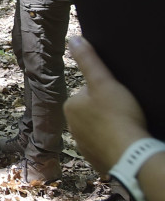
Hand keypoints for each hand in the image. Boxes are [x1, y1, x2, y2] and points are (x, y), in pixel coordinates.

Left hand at [64, 36, 149, 175]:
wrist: (130, 155)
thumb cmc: (118, 115)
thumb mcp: (104, 81)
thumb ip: (89, 60)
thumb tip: (74, 39)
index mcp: (70, 106)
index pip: (88, 93)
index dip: (105, 92)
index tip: (119, 98)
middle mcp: (71, 126)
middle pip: (93, 112)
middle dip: (107, 112)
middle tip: (126, 113)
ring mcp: (83, 145)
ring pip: (99, 130)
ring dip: (111, 129)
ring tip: (128, 127)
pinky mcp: (95, 160)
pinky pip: (105, 147)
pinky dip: (114, 144)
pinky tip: (126, 142)